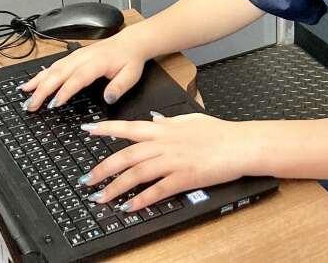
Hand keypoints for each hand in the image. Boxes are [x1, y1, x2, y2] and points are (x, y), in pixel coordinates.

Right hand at [19, 36, 145, 110]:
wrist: (131, 42)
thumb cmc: (130, 59)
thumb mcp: (131, 74)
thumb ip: (119, 87)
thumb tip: (108, 98)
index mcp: (97, 62)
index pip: (78, 78)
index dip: (65, 91)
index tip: (53, 104)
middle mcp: (83, 57)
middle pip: (59, 73)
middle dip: (43, 90)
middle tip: (31, 105)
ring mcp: (77, 55)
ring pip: (53, 68)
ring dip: (38, 81)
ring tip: (24, 94)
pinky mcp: (74, 56)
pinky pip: (55, 65)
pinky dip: (41, 74)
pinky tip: (32, 82)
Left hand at [78, 113, 254, 211]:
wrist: (240, 144)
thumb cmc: (220, 133)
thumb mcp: (191, 120)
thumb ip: (169, 122)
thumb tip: (153, 120)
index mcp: (165, 129)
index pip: (129, 127)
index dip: (106, 129)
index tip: (87, 130)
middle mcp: (165, 144)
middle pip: (126, 155)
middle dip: (102, 168)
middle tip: (86, 180)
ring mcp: (174, 161)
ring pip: (137, 174)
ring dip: (116, 187)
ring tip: (101, 198)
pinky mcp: (185, 178)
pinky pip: (157, 190)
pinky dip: (141, 199)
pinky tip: (129, 206)